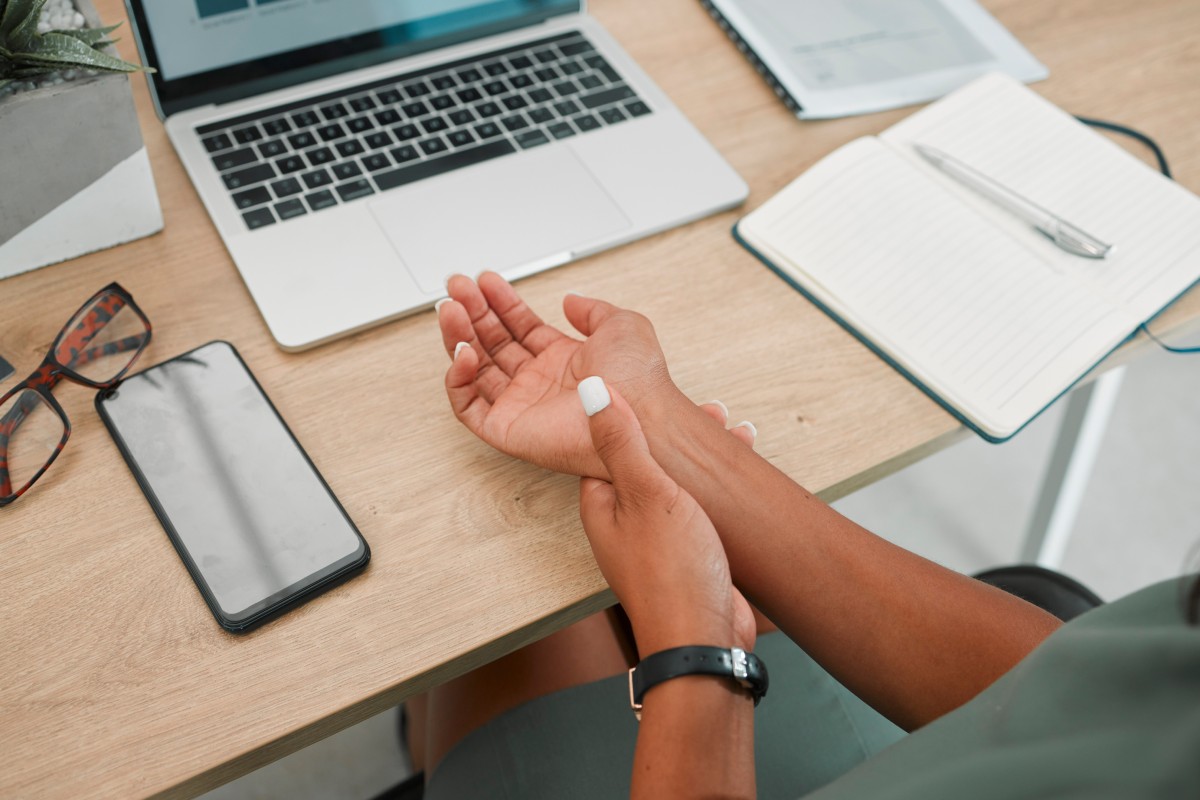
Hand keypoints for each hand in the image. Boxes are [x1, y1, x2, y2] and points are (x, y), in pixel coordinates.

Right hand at [438, 273, 754, 477]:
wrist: (641, 413)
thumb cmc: (639, 378)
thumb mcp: (621, 325)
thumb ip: (591, 310)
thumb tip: (571, 300)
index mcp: (563, 359)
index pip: (519, 327)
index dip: (499, 302)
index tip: (483, 280)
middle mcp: (540, 382)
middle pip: (493, 343)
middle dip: (472, 312)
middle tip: (457, 288)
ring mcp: (523, 406)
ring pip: (475, 369)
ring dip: (459, 337)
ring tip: (451, 310)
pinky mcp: (509, 430)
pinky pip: (469, 408)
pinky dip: (459, 380)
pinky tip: (464, 352)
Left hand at [576, 377, 755, 655]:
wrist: (704, 642)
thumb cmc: (671, 573)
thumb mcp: (647, 494)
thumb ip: (621, 441)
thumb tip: (589, 389)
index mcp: (601, 502)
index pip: (612, 442)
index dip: (639, 412)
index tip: (669, 392)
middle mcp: (623, 519)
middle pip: (649, 457)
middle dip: (682, 432)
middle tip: (717, 411)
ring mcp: (656, 537)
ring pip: (679, 479)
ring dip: (706, 455)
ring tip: (737, 431)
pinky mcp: (687, 552)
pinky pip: (700, 505)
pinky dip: (719, 484)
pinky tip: (741, 474)